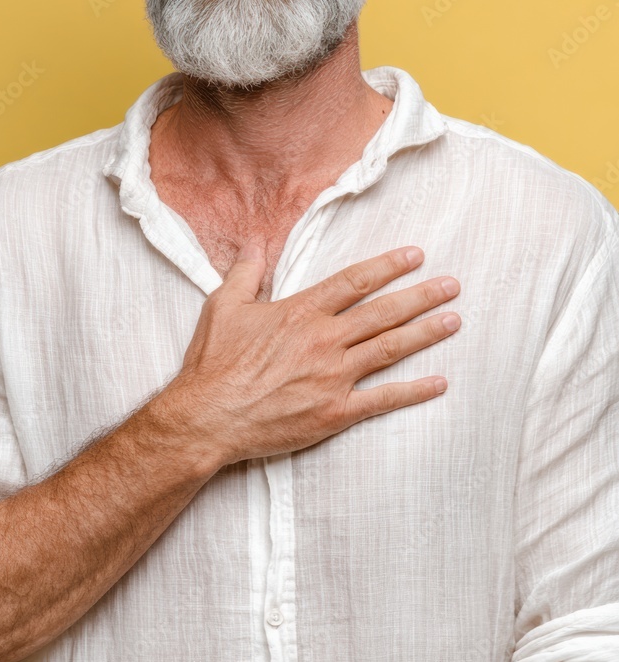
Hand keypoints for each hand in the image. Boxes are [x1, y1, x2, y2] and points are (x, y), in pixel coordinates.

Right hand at [166, 242, 459, 465]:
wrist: (208, 417)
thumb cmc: (213, 362)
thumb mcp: (222, 306)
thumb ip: (244, 273)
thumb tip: (253, 244)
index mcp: (300, 311)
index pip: (354, 281)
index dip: (388, 266)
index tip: (416, 256)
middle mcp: (323, 339)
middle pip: (383, 312)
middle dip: (421, 295)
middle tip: (452, 285)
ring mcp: (333, 377)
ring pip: (389, 349)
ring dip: (425, 333)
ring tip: (454, 320)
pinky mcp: (334, 412)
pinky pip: (382, 399)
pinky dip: (413, 391)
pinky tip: (439, 383)